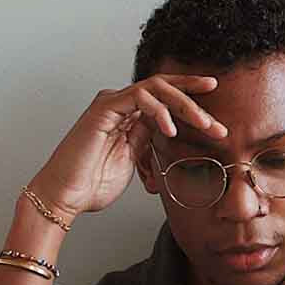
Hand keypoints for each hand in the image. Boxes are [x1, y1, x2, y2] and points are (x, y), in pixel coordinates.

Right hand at [27, 74, 228, 221]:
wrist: (68, 196)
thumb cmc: (95, 183)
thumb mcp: (136, 161)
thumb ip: (151, 144)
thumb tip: (174, 137)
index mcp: (131, 116)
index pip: (165, 97)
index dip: (190, 93)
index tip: (215, 94)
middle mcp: (121, 104)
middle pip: (164, 88)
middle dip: (195, 100)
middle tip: (217, 121)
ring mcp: (111, 104)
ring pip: (155, 88)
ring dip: (184, 105)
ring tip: (203, 125)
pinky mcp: (103, 109)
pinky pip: (137, 98)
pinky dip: (158, 111)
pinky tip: (170, 129)